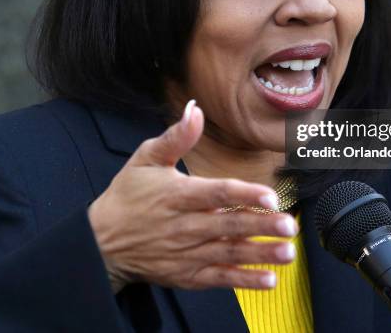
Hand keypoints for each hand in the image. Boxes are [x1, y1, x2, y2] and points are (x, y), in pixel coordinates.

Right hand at [88, 100, 297, 292]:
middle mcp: (184, 226)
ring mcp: (186, 253)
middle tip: (289, 226)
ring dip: (260, 254)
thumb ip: (176, 136)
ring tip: (287, 252)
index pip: (216, 194)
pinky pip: (219, 279)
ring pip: (228, 254)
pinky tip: (268, 280)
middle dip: (261, 226)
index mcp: (177, 195)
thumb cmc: (127, 195)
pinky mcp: (187, 275)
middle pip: (228, 225)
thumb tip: (195, 109)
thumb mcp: (145, 158)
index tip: (270, 196)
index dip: (245, 194)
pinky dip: (243, 281)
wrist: (101, 242)